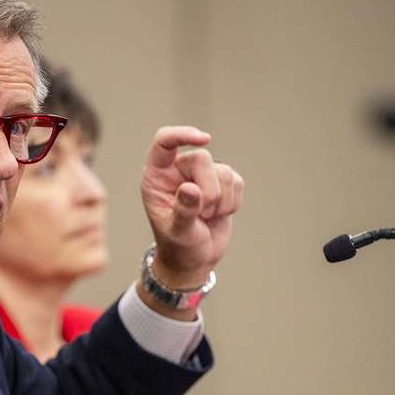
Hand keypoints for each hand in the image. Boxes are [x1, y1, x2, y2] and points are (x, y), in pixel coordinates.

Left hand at [139, 126, 243, 289]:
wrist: (194, 260)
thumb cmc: (177, 246)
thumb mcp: (177, 232)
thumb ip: (183, 210)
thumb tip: (191, 188)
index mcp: (157, 176)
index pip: (164, 141)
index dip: (183, 135)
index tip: (205, 140)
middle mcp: (178, 171)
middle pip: (203, 159)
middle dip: (209, 190)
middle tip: (203, 214)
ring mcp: (201, 176)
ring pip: (224, 171)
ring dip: (221, 201)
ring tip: (207, 217)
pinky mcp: (222, 184)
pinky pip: (237, 182)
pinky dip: (233, 202)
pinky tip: (219, 215)